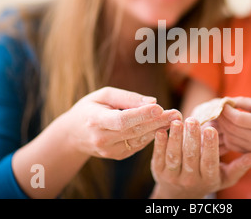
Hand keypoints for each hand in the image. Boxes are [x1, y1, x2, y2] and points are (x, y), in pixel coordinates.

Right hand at [61, 87, 181, 160]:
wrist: (73, 135)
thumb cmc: (89, 108)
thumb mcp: (103, 95)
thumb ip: (127, 98)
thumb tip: (152, 102)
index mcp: (95, 121)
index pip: (122, 120)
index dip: (141, 115)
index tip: (160, 107)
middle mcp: (102, 139)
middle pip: (135, 130)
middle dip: (158, 121)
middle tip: (177, 113)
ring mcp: (109, 150)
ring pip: (139, 139)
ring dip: (159, 129)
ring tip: (176, 118)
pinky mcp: (117, 156)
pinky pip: (138, 145)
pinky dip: (151, 135)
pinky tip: (164, 126)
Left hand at [150, 117, 250, 198]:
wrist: (180, 194)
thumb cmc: (207, 179)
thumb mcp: (225, 176)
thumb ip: (240, 166)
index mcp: (208, 178)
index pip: (210, 162)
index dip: (210, 146)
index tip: (211, 129)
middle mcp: (190, 179)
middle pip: (191, 157)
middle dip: (192, 138)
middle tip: (193, 120)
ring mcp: (173, 176)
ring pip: (174, 156)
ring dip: (175, 138)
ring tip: (178, 122)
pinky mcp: (158, 171)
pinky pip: (158, 157)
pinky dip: (159, 144)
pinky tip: (162, 130)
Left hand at [218, 97, 250, 152]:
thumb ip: (241, 102)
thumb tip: (224, 102)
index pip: (237, 119)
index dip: (227, 111)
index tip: (222, 104)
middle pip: (231, 128)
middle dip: (222, 118)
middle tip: (218, 110)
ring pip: (229, 137)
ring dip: (222, 126)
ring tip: (222, 117)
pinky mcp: (249, 152)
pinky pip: (231, 145)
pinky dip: (226, 135)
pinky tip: (228, 127)